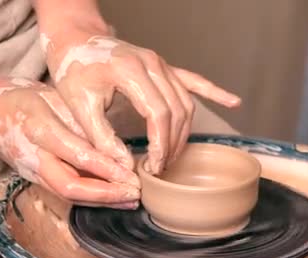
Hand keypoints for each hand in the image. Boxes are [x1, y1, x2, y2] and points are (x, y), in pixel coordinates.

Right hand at [0, 82, 140, 208]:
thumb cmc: (24, 100)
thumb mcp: (53, 98)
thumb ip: (78, 121)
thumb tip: (112, 145)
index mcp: (39, 129)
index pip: (77, 155)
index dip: (106, 168)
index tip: (131, 172)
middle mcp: (35, 158)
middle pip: (71, 187)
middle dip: (106, 194)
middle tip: (135, 193)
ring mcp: (33, 173)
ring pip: (69, 195)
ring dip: (102, 201)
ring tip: (131, 200)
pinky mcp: (37, 180)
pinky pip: (66, 193)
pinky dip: (92, 199)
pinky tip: (114, 199)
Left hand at [44, 33, 241, 174]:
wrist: (76, 39)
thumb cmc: (73, 70)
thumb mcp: (79, 107)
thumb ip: (102, 138)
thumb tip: (125, 166)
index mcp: (131, 72)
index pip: (158, 114)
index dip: (161, 144)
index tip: (155, 166)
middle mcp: (153, 64)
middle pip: (177, 110)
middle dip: (173, 144)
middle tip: (162, 168)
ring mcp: (161, 63)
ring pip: (186, 102)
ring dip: (184, 131)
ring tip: (174, 156)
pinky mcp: (163, 66)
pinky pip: (193, 81)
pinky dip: (213, 93)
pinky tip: (233, 102)